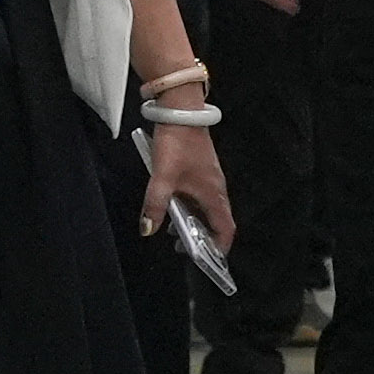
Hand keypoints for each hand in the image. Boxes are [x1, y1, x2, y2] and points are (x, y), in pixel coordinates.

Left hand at [140, 120, 231, 242]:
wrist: (181, 113)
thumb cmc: (176, 146)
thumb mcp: (162, 178)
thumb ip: (154, 206)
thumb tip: (147, 231)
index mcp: (213, 195)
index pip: (226, 228)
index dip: (219, 246)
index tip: (208, 259)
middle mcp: (217, 189)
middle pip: (217, 221)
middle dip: (203, 237)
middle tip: (183, 247)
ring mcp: (211, 179)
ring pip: (207, 208)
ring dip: (194, 221)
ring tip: (173, 230)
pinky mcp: (203, 170)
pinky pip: (201, 196)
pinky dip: (190, 207)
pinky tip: (173, 205)